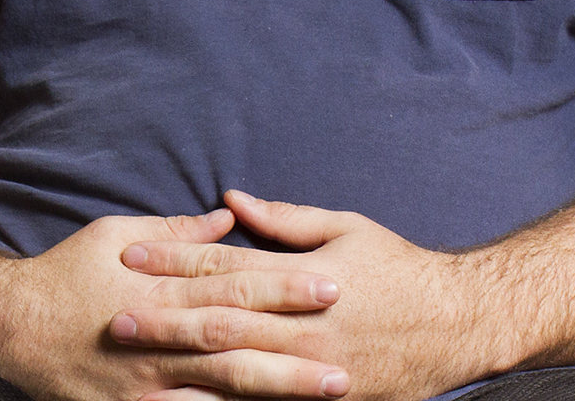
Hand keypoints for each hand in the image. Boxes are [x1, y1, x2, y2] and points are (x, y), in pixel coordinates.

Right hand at [0, 207, 350, 400]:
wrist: (6, 323)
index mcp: (162, 287)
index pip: (236, 286)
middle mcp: (159, 335)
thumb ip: (177, 230)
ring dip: (273, 394)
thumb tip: (229, 217)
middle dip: (294, 352)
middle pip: (237, 342)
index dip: (286, 288)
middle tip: (346, 359)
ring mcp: (145, 380)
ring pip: (220, 389)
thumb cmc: (64, 274)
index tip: (332, 287)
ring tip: (322, 397)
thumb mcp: (115, 235)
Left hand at [113, 192, 496, 400]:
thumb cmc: (400, 269)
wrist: (460, 325)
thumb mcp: (346, 227)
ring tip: (138, 366)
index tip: (130, 255)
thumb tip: (230, 198)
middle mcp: (304, 330)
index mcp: (303, 280)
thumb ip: (285, 219)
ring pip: (234, 373)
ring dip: (181, 369)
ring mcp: (312, 375)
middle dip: (163, 320)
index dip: (173, 259)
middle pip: (219, 323)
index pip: (224, 266)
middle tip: (114, 317)